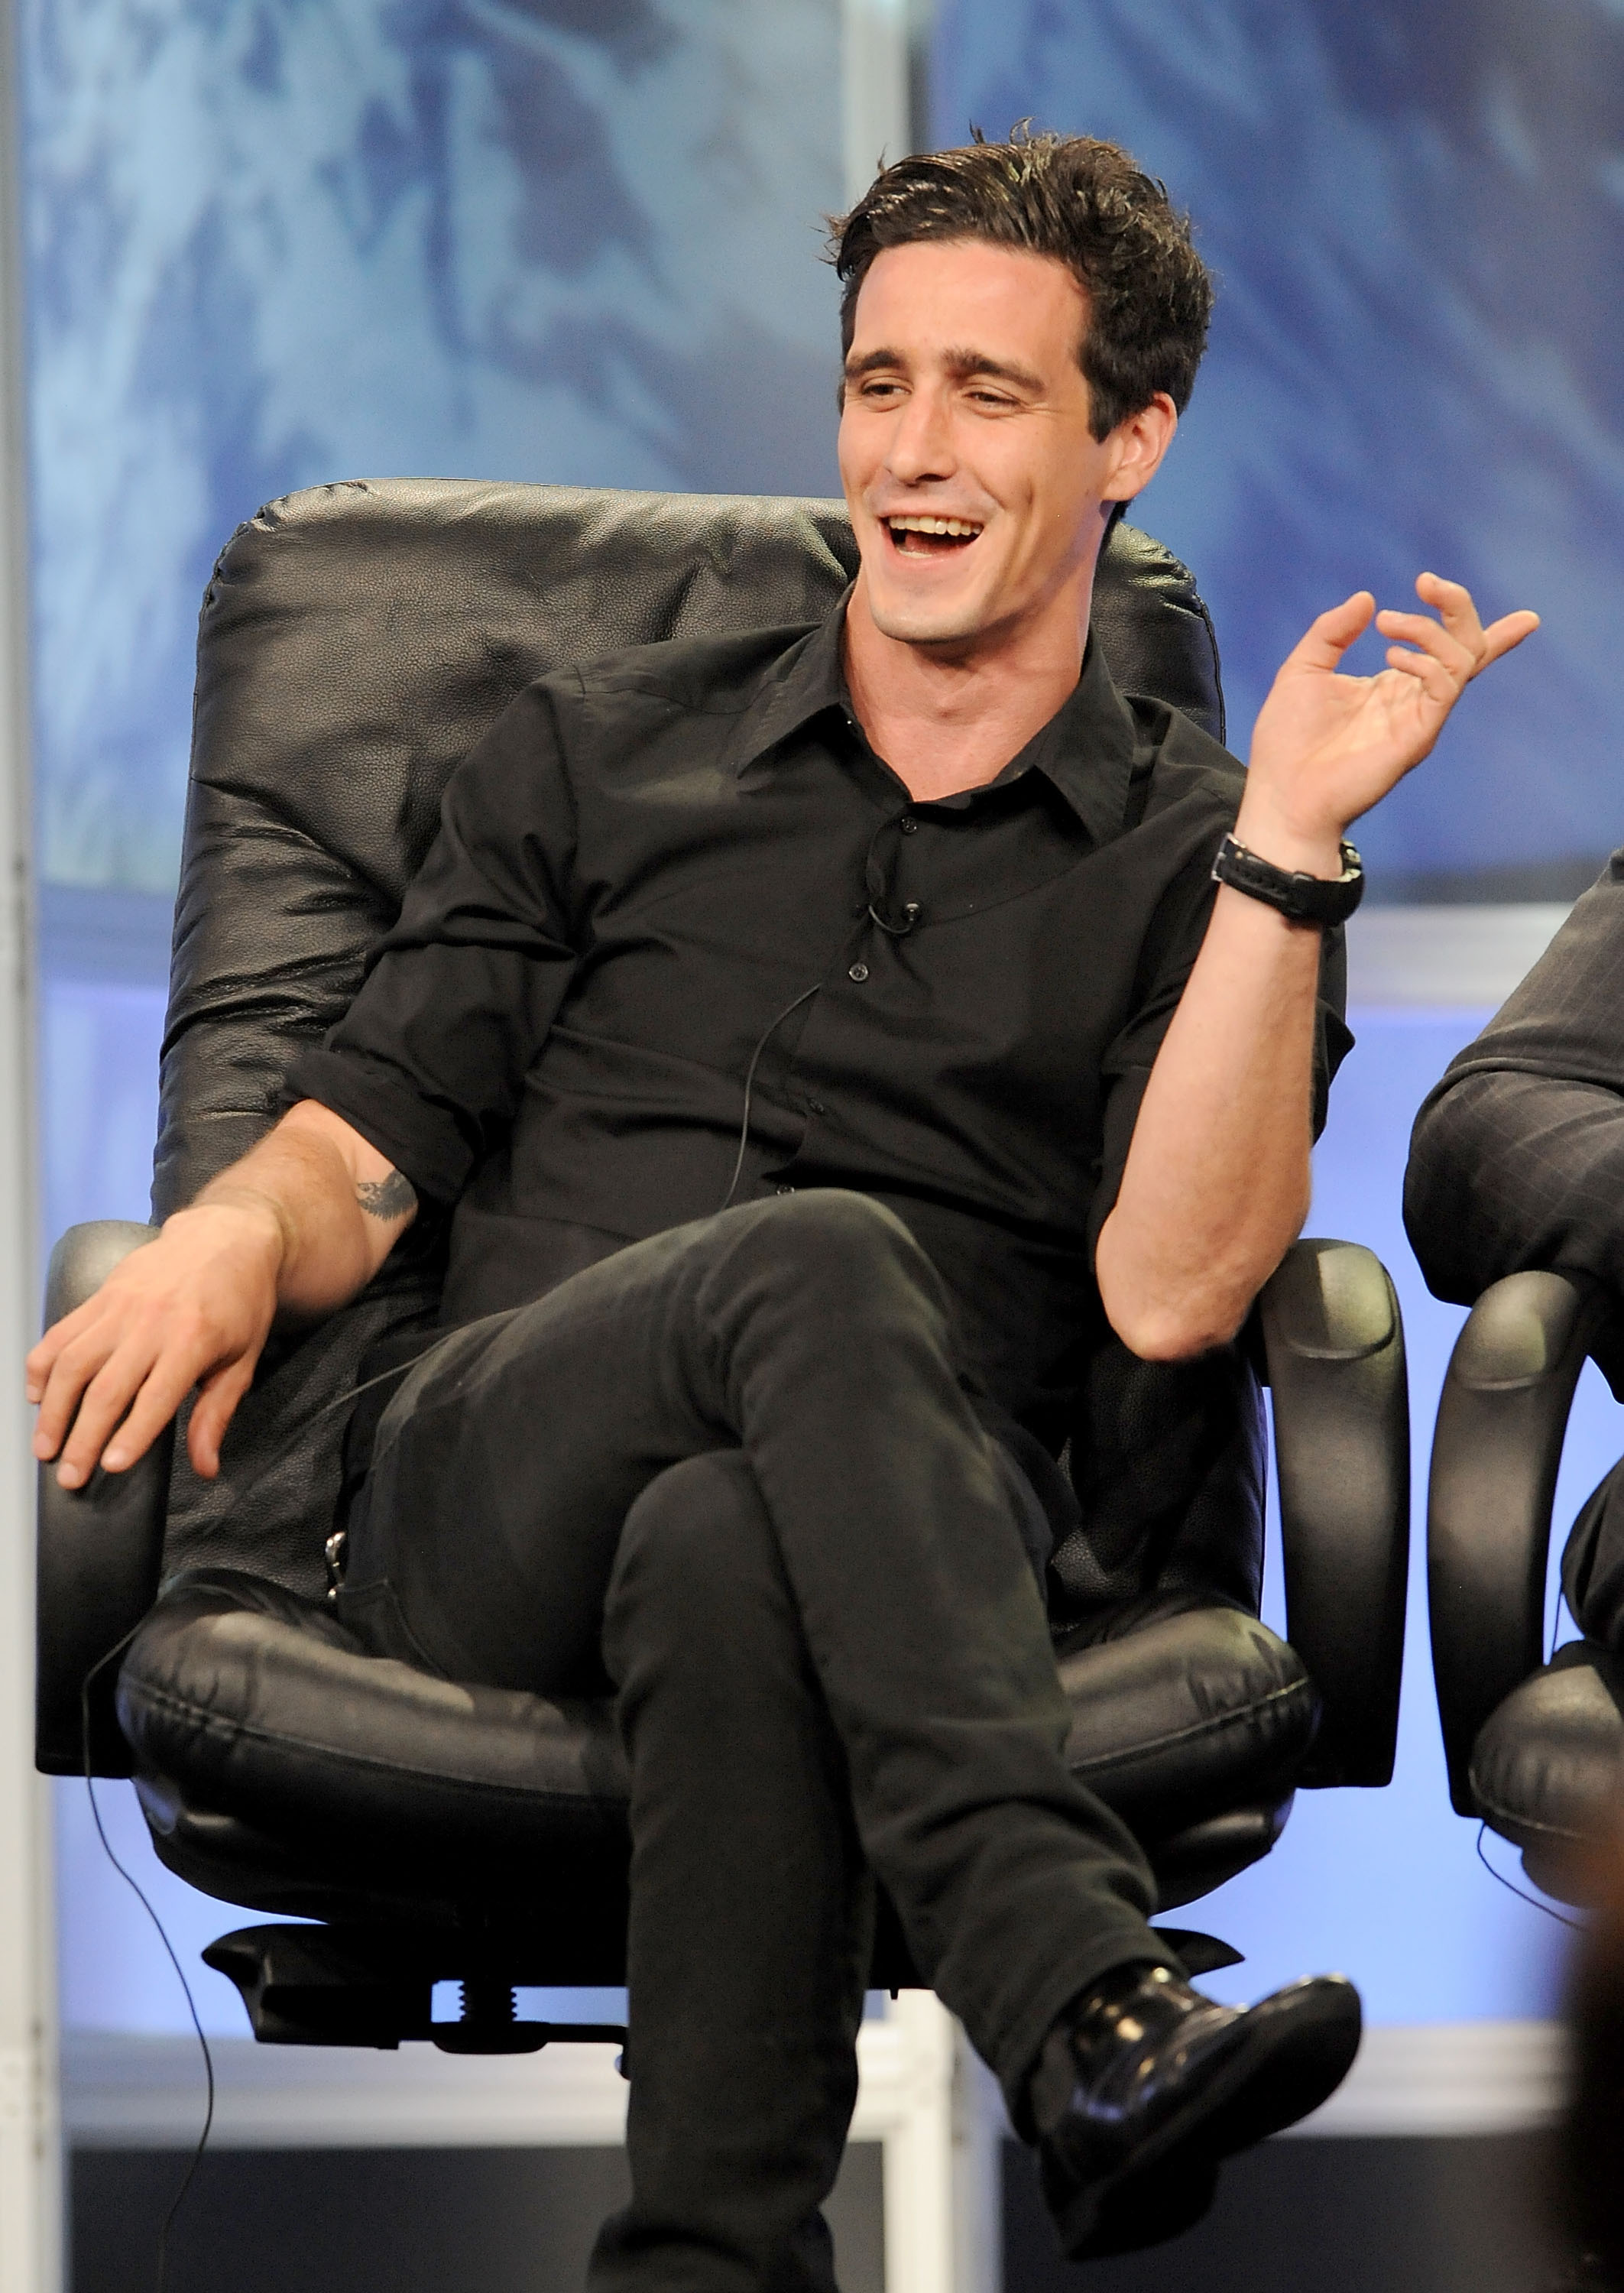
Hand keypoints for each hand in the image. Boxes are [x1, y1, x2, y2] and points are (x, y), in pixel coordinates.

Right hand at [26, 1201, 283, 1487]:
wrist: (224, 1239)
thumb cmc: (239, 1305)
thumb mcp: (242, 1361)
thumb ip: (217, 1415)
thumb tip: (206, 1468)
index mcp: (193, 1340)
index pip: (155, 1397)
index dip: (131, 1435)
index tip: (111, 1467)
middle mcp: (151, 1323)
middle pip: (107, 1388)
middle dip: (84, 1438)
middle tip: (70, 1476)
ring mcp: (120, 1307)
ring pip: (73, 1363)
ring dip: (53, 1410)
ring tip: (45, 1447)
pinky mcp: (100, 1296)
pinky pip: (61, 1334)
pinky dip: (42, 1367)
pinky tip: (37, 1397)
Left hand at [1240, 574, 1539, 869]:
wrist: (1281, 795)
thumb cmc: (1287, 742)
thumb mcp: (1303, 670)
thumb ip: (1331, 632)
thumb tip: (1366, 599)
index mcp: (1390, 683)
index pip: (1443, 647)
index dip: (1462, 616)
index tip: (1437, 583)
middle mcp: (1412, 698)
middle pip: (1467, 645)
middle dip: (1457, 606)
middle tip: (1427, 582)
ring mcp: (1419, 717)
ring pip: (1461, 659)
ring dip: (1429, 629)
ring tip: (1385, 624)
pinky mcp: (1418, 736)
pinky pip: (1445, 688)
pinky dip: (1427, 662)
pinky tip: (1390, 659)